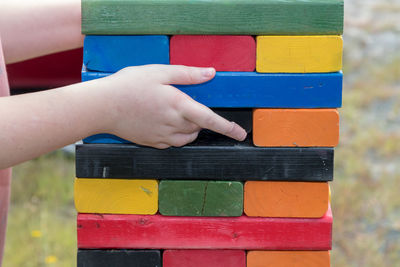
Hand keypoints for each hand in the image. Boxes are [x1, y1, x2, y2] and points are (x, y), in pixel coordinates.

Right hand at [95, 64, 246, 148]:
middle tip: (184, 103)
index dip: (228, 127)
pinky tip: (163, 122)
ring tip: (175, 113)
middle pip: (198, 127)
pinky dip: (176, 135)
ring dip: (190, 128)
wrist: (102, 107)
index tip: (241, 134)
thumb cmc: (129, 85)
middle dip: (200, 119)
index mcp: (178, 106)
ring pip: (187, 137)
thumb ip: (187, 74)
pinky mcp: (152, 143)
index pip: (210, 119)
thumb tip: (211, 73)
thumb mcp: (159, 72)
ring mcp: (162, 137)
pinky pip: (173, 142)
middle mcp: (173, 124)